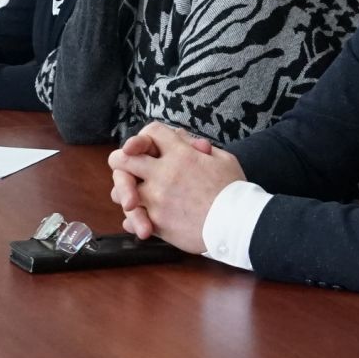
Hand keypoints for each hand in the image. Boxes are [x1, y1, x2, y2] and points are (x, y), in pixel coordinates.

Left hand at [105, 120, 239, 254]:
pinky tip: (142, 219)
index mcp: (181, 155)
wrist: (238, 225)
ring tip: (135, 199)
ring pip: (119, 192)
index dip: (145, 137)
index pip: (151, 132)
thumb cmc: (235, 191)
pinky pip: (131, 220)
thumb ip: (201, 148)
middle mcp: (163, 174)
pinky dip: (133, 219)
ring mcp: (157, 200)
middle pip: (121, 159)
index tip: (144, 147)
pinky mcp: (157, 223)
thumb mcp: (224, 159)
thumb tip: (186, 141)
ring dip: (125, 194)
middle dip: (122, 162)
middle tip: (127, 170)